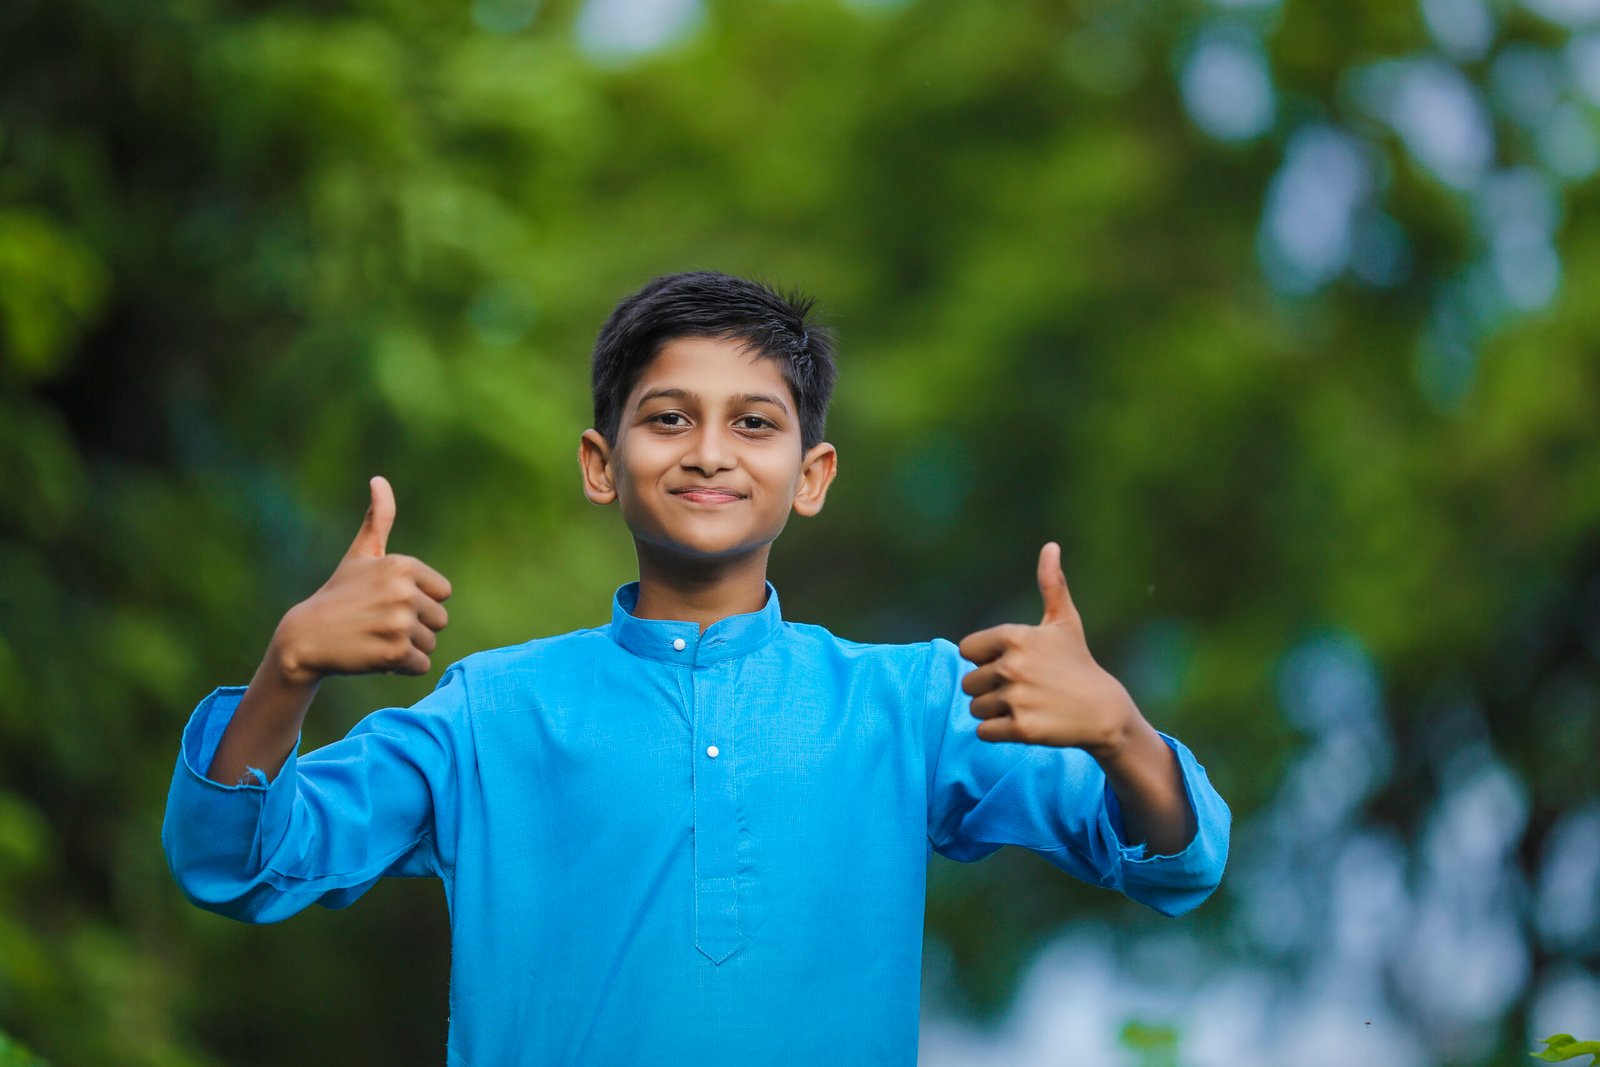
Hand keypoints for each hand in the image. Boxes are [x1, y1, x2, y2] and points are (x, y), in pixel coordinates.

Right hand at [270, 476, 452, 684]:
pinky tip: (375, 656)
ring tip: (375, 638)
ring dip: (407, 648)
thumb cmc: (338, 593)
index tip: (388, 601)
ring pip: (430, 644)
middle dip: (415, 626)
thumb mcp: (360, 554)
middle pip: (439, 620)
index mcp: (403, 566)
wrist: (305, 637)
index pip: (443, 592)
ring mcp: (400, 623)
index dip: (419, 601)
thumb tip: (379, 479)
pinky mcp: (395, 652)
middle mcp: (404, 592)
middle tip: (380, 623)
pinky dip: (402, 667)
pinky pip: (421, 665)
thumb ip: (378, 519)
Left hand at [957, 542, 1139, 753]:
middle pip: (969, 683)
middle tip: (1023, 690)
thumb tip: (1051, 545)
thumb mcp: (1064, 622)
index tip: (1014, 664)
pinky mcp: (1021, 728)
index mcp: (1015, 636)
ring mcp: (1016, 698)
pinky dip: (998, 732)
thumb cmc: (1078, 663)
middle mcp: (1013, 665)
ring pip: (975, 708)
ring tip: (1026, 706)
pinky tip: (1025, 723)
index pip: (966, 651)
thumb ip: (1052, 584)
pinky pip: (983, 732)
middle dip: (989, 689)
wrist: (1103, 711)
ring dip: (994, 712)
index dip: (986, 660)